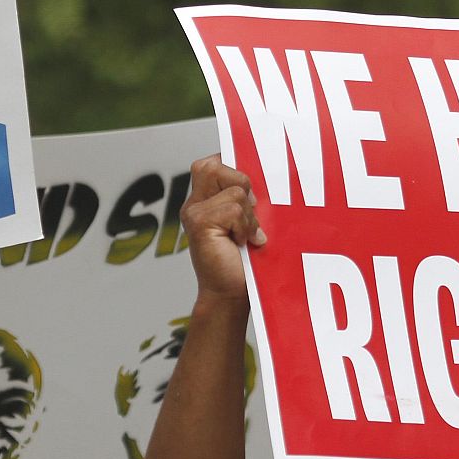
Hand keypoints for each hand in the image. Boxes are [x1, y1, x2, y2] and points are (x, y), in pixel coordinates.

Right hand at [181, 156, 264, 304]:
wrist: (230, 296)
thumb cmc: (242, 263)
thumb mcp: (246, 222)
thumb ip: (243, 199)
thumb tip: (265, 174)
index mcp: (203, 201)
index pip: (212, 162)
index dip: (233, 169)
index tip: (248, 197)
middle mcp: (193, 204)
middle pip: (214, 165)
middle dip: (240, 184)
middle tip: (247, 215)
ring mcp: (193, 213)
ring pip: (234, 189)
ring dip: (249, 214)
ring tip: (246, 235)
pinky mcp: (199, 224)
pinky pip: (234, 208)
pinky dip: (245, 226)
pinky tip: (242, 242)